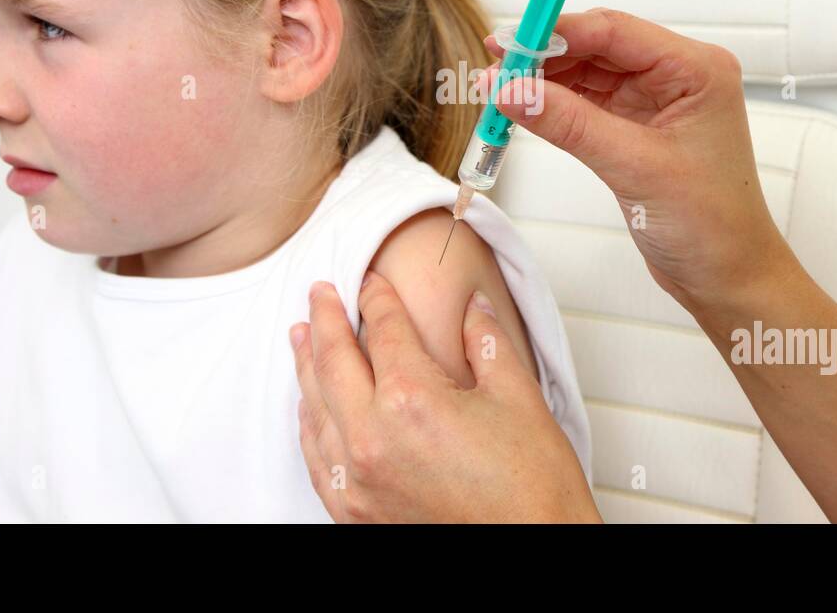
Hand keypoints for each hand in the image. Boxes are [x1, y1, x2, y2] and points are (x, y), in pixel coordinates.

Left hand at [289, 270, 599, 522]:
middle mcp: (372, 438)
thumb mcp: (518, 398)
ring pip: (316, 407)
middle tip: (319, 291)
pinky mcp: (356, 513)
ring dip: (306, 366)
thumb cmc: (533, 489)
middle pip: (334, 361)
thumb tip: (472, 309)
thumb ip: (486, 343)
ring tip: (301, 335)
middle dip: (324, 319)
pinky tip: (309, 407)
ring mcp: (358, 479)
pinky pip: (317, 457)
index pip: (382, 331)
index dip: (376, 298)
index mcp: (412, 400)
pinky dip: (309, 423)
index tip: (371, 281)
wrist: (535, 554)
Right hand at [482, 7, 794, 318]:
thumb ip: (570, 124)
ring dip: (544, 81)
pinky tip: (523, 109)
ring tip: (498, 91)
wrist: (726, 277)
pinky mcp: (637, 127)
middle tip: (495, 68)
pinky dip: (554, 105)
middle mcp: (678, 75)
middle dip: (544, 56)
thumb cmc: (712, 225)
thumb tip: (513, 91)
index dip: (557, 33)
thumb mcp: (635, 167)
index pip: (614, 31)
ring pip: (587, 73)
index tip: (510, 44)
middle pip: (597, 45)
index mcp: (696, 69)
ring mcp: (656, 100)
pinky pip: (586, 102)